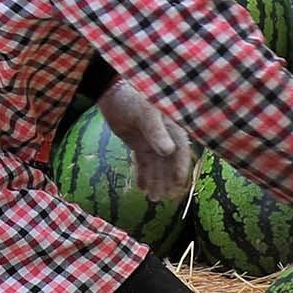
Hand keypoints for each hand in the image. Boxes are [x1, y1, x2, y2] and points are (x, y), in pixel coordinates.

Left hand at [97, 81, 195, 204]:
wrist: (111, 94)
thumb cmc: (132, 98)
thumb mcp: (145, 114)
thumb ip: (156, 132)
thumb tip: (168, 151)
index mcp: (172, 127)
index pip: (181, 150)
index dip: (181, 168)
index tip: (178, 184)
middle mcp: (165, 136)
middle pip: (169, 162)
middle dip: (166, 180)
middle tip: (162, 198)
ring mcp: (152, 141)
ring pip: (156, 166)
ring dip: (155, 181)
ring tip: (152, 198)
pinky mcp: (139, 144)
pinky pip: (143, 163)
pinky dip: (143, 175)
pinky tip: (141, 188)